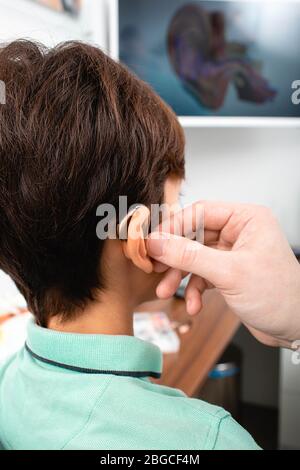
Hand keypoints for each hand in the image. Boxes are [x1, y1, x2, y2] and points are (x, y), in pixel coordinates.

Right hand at [147, 201, 299, 348]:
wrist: (297, 329)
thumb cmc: (280, 297)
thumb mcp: (229, 273)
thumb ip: (189, 256)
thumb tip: (157, 242)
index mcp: (247, 219)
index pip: (200, 212)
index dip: (174, 226)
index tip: (152, 242)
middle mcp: (240, 232)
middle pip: (194, 235)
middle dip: (175, 256)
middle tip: (155, 267)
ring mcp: (233, 253)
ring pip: (195, 257)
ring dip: (180, 276)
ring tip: (165, 292)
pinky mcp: (229, 273)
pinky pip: (202, 275)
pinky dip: (194, 290)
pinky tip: (193, 306)